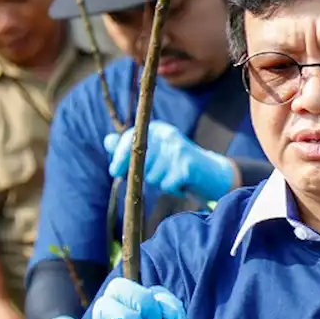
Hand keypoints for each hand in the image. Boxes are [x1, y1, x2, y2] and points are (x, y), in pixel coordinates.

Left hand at [103, 121, 236, 203]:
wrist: (212, 172)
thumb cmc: (177, 163)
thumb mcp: (155, 151)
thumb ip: (130, 146)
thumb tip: (107, 140)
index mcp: (157, 129)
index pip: (130, 139)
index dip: (118, 157)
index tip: (114, 172)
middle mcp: (167, 135)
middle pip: (139, 162)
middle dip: (144, 174)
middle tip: (159, 175)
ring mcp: (178, 150)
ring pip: (152, 176)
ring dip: (160, 182)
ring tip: (173, 176)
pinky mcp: (187, 166)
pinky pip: (166, 185)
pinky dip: (173, 189)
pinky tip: (182, 184)